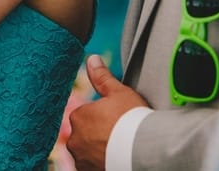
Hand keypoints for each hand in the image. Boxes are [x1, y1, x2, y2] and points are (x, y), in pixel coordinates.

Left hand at [67, 55, 149, 170]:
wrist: (143, 152)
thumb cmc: (132, 120)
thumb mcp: (119, 93)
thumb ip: (102, 77)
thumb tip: (92, 59)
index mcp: (78, 117)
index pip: (87, 115)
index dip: (104, 117)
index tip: (118, 121)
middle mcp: (74, 140)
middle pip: (86, 135)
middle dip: (99, 136)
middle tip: (120, 136)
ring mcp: (81, 160)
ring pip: (88, 153)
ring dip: (99, 152)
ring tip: (120, 150)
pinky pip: (93, 167)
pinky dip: (102, 164)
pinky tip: (117, 161)